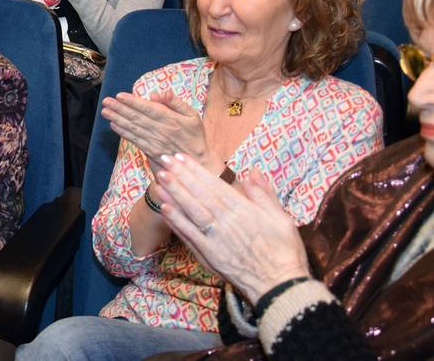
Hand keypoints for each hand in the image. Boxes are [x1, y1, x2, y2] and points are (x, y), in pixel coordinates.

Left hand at [101, 90, 212, 168]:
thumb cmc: (194, 135)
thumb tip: (160, 93)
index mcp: (171, 119)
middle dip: (119, 109)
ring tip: (105, 111)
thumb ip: (176, 103)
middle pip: (137, 117)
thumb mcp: (192, 115)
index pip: (149, 109)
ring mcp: (155, 142)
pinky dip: (123, 133)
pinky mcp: (151, 151)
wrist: (198, 161)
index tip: (119, 95)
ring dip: (117, 119)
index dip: (133, 102)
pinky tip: (114, 125)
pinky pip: (135, 140)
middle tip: (106, 101)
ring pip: (133, 128)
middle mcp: (161, 130)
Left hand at [153, 152, 309, 304]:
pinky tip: (164, 208)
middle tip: (164, 160)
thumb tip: (252, 171)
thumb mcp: (282, 219)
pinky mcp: (209, 255)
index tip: (181, 157)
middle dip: (180, 176)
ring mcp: (215, 239)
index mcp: (244, 210)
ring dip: (174, 194)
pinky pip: (188, 235)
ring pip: (191, 211)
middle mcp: (226, 222)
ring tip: (159, 178)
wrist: (280, 287)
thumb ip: (265, 194)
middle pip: (199, 194)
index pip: (214, 185)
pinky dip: (176, 221)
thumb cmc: (284, 252)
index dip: (196, 170)